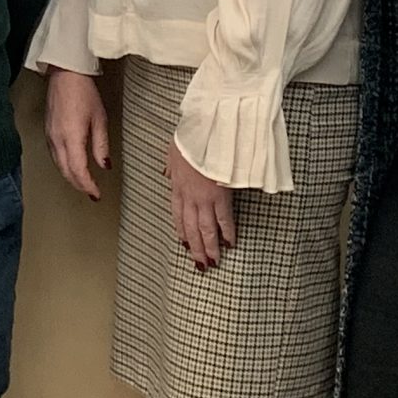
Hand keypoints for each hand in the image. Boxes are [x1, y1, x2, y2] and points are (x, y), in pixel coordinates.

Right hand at [43, 68, 110, 200]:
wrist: (65, 75)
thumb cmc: (84, 93)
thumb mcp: (99, 119)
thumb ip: (101, 145)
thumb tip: (104, 166)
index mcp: (71, 138)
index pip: (78, 170)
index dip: (88, 186)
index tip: (97, 194)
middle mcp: (57, 140)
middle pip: (66, 172)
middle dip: (79, 185)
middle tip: (92, 193)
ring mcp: (49, 136)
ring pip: (59, 165)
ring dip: (71, 177)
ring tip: (84, 183)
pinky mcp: (47, 132)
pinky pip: (54, 156)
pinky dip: (64, 166)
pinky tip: (71, 167)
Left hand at [166, 140, 235, 269]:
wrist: (205, 134)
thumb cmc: (191, 138)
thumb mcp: (173, 150)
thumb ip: (171, 165)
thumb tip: (167, 172)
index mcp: (177, 185)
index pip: (177, 214)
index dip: (181, 230)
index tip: (184, 242)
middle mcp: (189, 196)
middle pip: (190, 227)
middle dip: (194, 247)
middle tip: (200, 263)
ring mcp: (204, 198)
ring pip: (205, 229)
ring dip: (209, 247)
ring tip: (213, 261)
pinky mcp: (220, 196)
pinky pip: (224, 220)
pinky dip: (228, 232)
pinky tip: (230, 243)